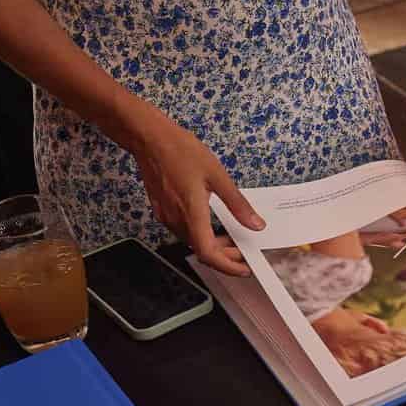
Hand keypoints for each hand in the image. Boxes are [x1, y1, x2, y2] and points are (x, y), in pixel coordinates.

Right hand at [124, 100, 264, 275]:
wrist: (149, 138)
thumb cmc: (181, 151)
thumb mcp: (217, 176)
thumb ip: (237, 204)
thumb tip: (256, 225)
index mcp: (191, 213)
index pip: (209, 253)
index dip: (227, 266)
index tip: (243, 268)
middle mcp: (176, 220)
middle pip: (202, 251)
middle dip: (225, 256)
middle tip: (245, 251)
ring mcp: (166, 216)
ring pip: (193, 241)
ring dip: (213, 245)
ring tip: (233, 239)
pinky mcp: (162, 210)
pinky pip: (184, 230)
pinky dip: (201, 234)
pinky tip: (213, 225)